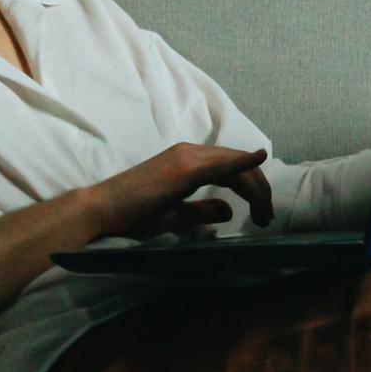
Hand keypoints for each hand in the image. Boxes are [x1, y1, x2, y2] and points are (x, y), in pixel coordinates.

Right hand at [83, 143, 273, 241]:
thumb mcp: (175, 215)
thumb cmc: (132, 214)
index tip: (262, 214)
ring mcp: (187, 158)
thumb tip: (229, 210)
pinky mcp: (183, 168)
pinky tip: (260, 159)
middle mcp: (190, 153)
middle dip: (260, 192)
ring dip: (256, 191)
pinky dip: (242, 160)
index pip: (232, 169)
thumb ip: (201, 210)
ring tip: (264, 216)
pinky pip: (221, 163)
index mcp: (188, 161)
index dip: (254, 190)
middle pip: (239, 166)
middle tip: (267, 218)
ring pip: (235, 167)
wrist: (102, 210)